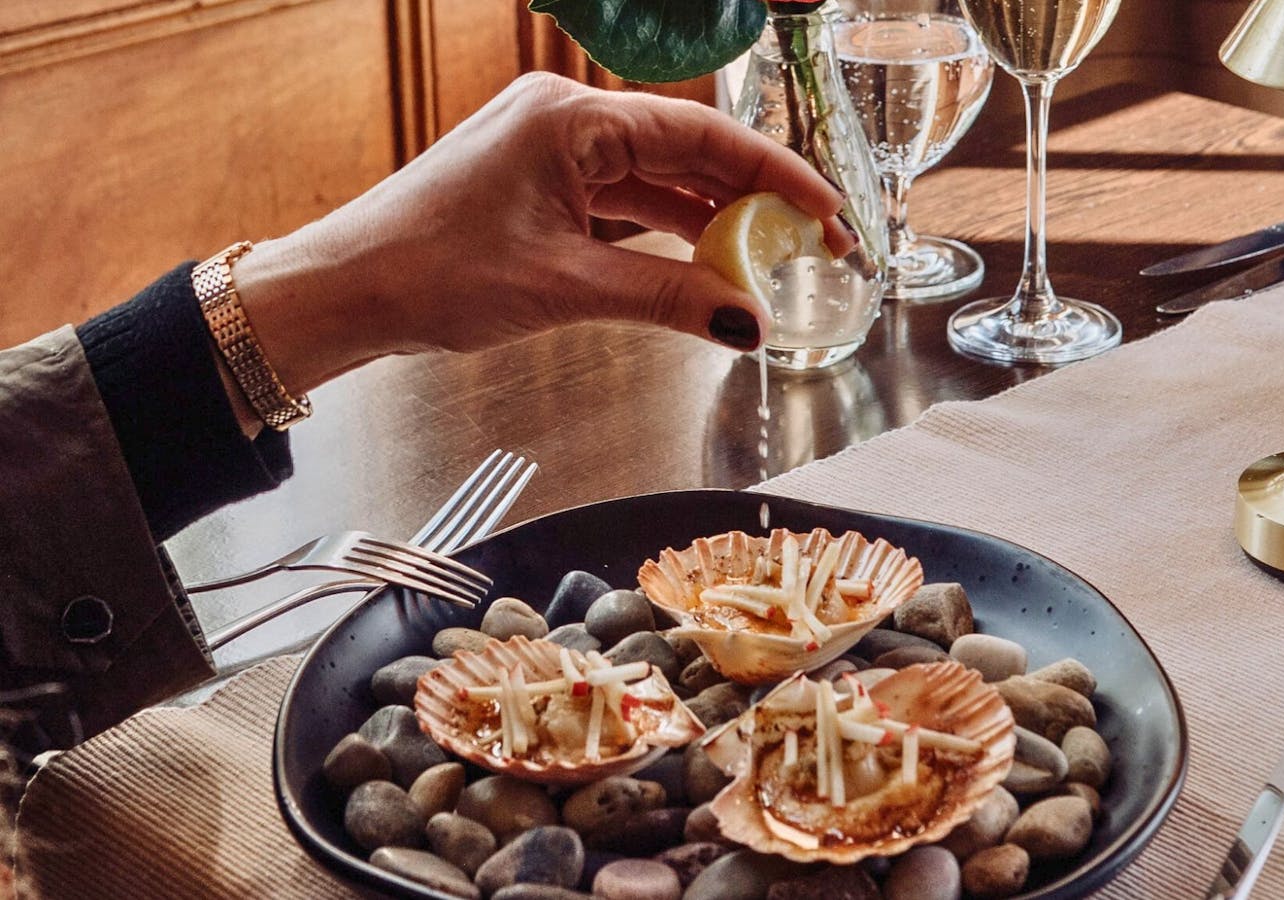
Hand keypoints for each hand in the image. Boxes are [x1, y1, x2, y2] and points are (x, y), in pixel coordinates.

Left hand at [231, 72, 844, 396]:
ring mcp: (552, 152)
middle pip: (689, 154)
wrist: (345, 291)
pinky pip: (625, 204)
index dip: (776, 175)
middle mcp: (566, 121)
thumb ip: (667, 298)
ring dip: (713, 222)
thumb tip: (750, 321)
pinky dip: (667, 236)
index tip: (829, 212)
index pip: (702, 138)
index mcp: (571, 119)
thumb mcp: (564, 287)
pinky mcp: (541, 187)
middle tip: (818, 246)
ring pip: (659, 182)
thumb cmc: (429, 272)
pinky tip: (707, 266)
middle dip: (755, 201)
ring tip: (773, 264)